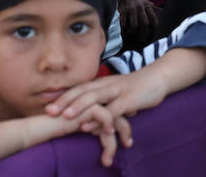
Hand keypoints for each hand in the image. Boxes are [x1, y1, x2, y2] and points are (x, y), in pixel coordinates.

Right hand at [0, 105, 131, 167]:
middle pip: (116, 110)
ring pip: (113, 115)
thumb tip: (99, 136)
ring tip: (126, 145)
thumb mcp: (74, 130)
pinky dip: (108, 126)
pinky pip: (103, 115)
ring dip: (121, 132)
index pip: (111, 109)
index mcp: (88, 105)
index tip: (127, 136)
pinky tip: (110, 135)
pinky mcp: (81, 109)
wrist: (34, 130)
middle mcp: (89, 102)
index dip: (122, 121)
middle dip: (126, 127)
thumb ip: (86, 127)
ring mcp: (86, 104)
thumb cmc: (51, 132)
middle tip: (130, 143)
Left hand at [44, 47, 205, 162]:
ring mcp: (118, 91)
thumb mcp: (115, 93)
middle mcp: (107, 85)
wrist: (157, 78)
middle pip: (82, 91)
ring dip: (80, 107)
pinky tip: (92, 126)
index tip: (47, 105)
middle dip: (65, 101)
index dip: (63, 96)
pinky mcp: (129, 99)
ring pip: (96, 98)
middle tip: (49, 111)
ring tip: (66, 117)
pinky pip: (113, 110)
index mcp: (102, 83)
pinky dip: (101, 118)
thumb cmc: (134, 89)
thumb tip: (87, 117)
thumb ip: (101, 102)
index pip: (79, 88)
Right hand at [118, 0, 159, 41]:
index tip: (153, 33)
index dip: (154, 28)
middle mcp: (140, 7)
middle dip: (144, 33)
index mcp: (147, 5)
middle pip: (144, 24)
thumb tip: (156, 8)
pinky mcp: (123, 10)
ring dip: (133, 32)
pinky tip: (124, 29)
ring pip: (134, 25)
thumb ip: (149, 5)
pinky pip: (124, 22)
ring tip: (132, 34)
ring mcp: (131, 9)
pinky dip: (124, 27)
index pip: (153, 19)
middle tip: (142, 38)